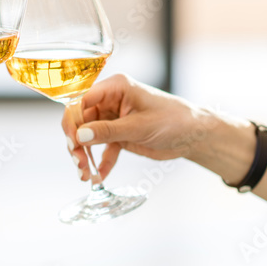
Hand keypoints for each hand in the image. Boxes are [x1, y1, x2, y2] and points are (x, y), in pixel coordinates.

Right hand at [61, 74, 218, 180]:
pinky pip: (102, 149)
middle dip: (76, 143)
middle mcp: (110, 101)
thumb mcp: (139, 126)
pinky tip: (99, 177)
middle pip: (80, 121)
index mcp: (115, 88)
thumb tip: (79, 136)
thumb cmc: (173, 120)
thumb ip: (108, 131)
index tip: (72, 142)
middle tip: (78, 163)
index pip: (81, 100)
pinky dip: (100, 163)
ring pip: (88, 137)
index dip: (73, 121)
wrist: (193, 136)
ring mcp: (113, 119)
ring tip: (85, 175)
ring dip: (85, 156)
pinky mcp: (119, 135)